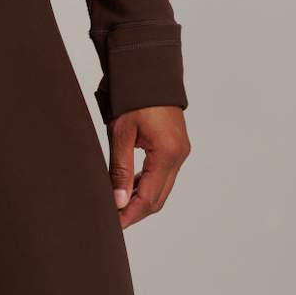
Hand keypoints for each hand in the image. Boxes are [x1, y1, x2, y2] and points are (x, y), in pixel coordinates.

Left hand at [108, 106, 189, 229]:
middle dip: (137, 211)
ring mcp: (180, 150)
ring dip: (142, 198)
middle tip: (115, 220)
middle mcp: (179, 154)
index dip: (131, 214)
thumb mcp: (121, 133)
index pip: (148, 197)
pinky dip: (148, 183)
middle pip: (159, 197)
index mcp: (166, 152)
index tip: (115, 225)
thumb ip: (120, 169)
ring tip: (119, 205)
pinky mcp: (177, 145)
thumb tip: (118, 201)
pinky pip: (164, 173)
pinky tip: (131, 185)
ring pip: (162, 186)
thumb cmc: (133, 96)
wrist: (148, 69)